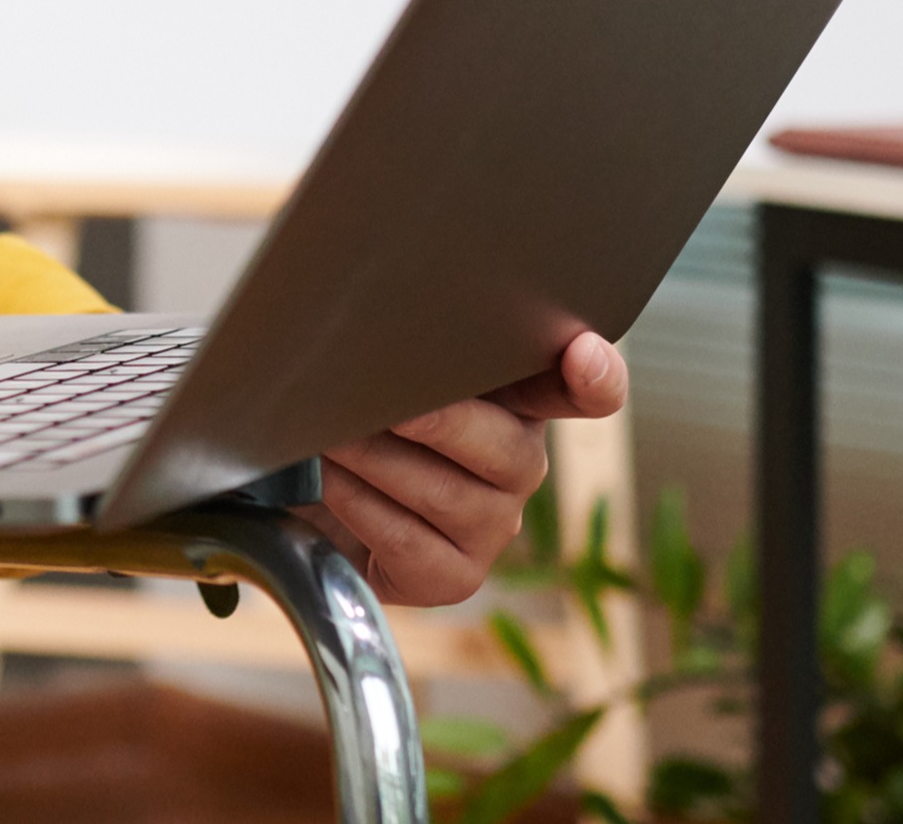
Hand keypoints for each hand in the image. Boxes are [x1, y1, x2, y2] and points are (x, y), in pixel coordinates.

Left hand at [295, 329, 631, 606]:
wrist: (307, 492)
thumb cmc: (354, 414)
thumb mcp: (385, 368)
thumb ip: (410, 345)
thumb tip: (382, 326)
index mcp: (519, 400)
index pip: (589, 390)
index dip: (596, 376)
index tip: (581, 352)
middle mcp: (519, 465)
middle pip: (510, 449)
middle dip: (440, 422)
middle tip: (380, 396)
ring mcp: (492, 527)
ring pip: (453, 497)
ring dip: (381, 461)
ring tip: (331, 435)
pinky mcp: (453, 577)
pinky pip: (412, 543)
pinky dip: (363, 508)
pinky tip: (331, 484)